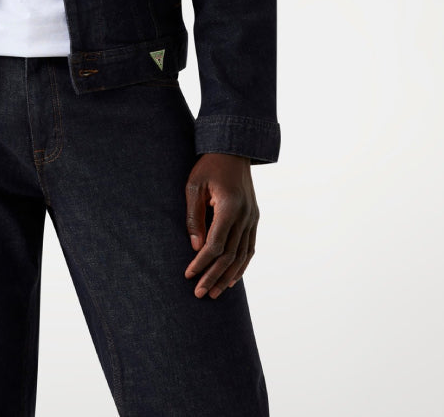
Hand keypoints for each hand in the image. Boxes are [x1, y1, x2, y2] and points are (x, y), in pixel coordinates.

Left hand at [184, 153, 257, 298]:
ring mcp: (252, 218)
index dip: (201, 263)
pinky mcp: (254, 218)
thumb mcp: (193, 186)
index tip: (189, 275)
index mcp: (229, 207)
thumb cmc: (208, 166)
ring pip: (242, 256)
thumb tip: (195, 247)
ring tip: (215, 293)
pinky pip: (250, 248)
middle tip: (199, 294)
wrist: (233, 149)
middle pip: (229, 255)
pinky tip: (232, 279)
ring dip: (228, 277)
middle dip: (213, 276)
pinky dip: (241, 266)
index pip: (215, 245)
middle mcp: (245, 215)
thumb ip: (194, 217)